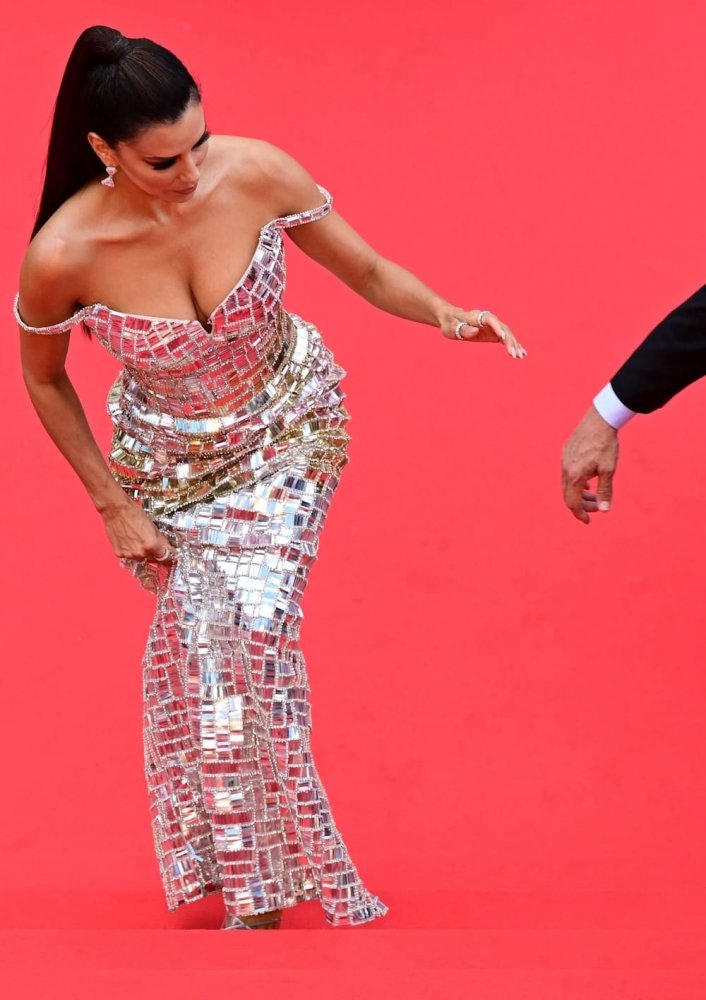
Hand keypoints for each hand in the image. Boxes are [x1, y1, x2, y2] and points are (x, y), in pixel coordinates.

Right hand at [101, 499, 175, 562]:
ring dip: (140, 552)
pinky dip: (129, 551)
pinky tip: (127, 540)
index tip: (170, 557)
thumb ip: (161, 540)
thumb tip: (167, 548)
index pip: (165, 557)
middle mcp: (140, 553)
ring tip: (136, 539)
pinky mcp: (119, 554)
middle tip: (149, 543)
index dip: (168, 557)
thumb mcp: (153, 526)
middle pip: (152, 559)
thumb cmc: (135, 514)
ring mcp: (129, 554)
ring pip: (139, 558)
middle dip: (153, 553)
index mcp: (152, 545)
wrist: (116, 510)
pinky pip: (128, 556)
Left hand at [442, 309, 526, 358]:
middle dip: (509, 341)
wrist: (452, 320)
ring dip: (514, 345)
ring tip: (520, 356)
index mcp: (478, 316)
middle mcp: (488, 320)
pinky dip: (514, 346)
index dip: (497, 327)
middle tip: (513, 354)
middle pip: (503, 328)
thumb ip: (463, 329)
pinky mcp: (494, 333)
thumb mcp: (452, 327)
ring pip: (507, 334)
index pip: (490, 320)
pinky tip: (521, 353)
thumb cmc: (451, 324)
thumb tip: (476, 331)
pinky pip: (506, 339)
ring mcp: (493, 326)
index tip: (502, 337)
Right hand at [562, 405, 618, 523]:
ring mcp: (564, 460)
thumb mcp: (608, 470)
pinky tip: (588, 480)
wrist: (599, 419)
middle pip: (568, 495)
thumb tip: (604, 510)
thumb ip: (605, 491)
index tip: (588, 520)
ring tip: (594, 494)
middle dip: (582, 504)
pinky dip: (577, 482)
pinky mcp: (566, 452)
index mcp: (574, 476)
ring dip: (580, 492)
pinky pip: (567, 473)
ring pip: (567, 483)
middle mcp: (566, 469)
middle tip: (597, 507)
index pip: (572, 502)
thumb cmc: (606, 445)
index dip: (580, 514)